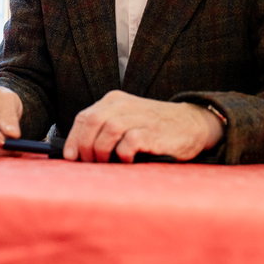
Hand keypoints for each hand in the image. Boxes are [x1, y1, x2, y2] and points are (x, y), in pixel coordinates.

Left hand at [63, 90, 223, 162]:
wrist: (193, 123)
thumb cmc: (155, 127)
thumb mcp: (128, 119)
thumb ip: (106, 129)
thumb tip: (80, 152)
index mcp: (114, 101)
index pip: (84, 117)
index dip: (74, 138)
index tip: (71, 156)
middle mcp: (124, 105)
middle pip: (91, 122)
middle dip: (85, 146)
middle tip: (89, 163)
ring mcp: (138, 117)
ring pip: (106, 132)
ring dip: (101, 152)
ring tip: (107, 163)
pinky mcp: (152, 132)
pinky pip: (127, 143)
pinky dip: (122, 155)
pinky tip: (126, 160)